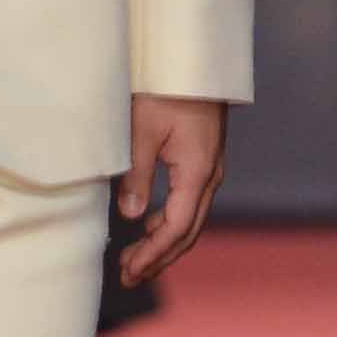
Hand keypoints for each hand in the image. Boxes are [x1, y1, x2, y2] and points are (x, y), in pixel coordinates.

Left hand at [116, 95, 226, 286]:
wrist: (193, 59)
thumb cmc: (165, 88)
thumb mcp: (142, 130)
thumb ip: (137, 175)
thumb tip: (132, 216)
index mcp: (198, 171)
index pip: (177, 227)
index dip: (153, 254)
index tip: (129, 270)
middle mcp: (210, 176)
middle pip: (187, 231)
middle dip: (158, 258)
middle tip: (127, 277)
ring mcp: (209, 169)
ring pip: (190, 220)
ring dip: (162, 242)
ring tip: (132, 259)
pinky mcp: (202, 161)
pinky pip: (189, 203)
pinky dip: (168, 221)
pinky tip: (147, 227)